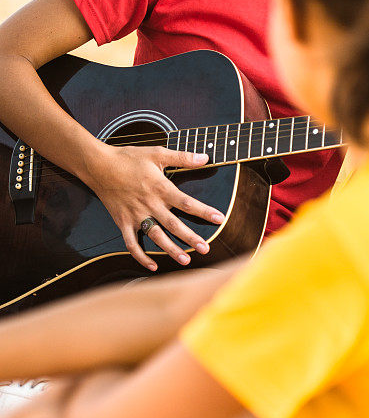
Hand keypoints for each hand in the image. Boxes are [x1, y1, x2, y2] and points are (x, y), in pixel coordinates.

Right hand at [84, 144, 224, 271]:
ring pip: (155, 237)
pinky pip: (132, 243)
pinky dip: (141, 256)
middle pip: (173, 224)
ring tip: (185, 260)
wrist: (99, 165)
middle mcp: (149, 204)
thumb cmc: (129, 158)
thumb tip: (205, 158)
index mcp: (160, 187)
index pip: (186, 202)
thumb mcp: (158, 152)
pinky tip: (152, 265)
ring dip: (170, 250)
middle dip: (191, 238)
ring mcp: (135, 215)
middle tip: (205, 249)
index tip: (219, 218)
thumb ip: (182, 157)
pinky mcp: (123, 222)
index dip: (203, 211)